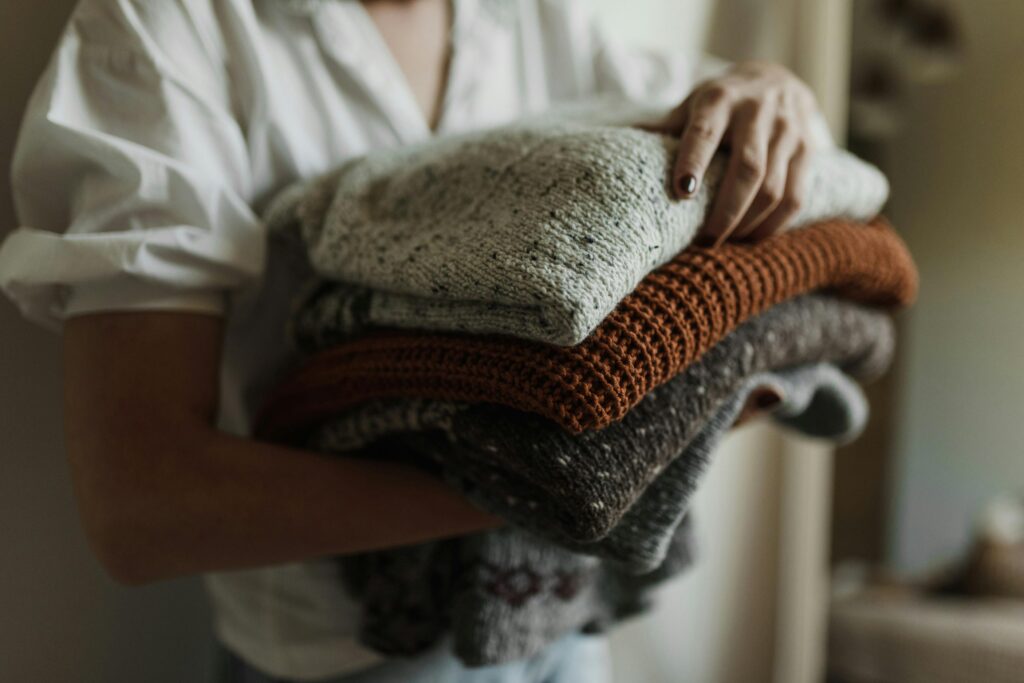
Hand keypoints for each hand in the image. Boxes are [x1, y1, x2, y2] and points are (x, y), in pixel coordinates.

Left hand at [651, 62, 820, 245]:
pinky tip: (751, 239)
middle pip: (748, 171)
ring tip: (724, 243)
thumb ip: (664, 128)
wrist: (776, 80)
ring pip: (774, 189)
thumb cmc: (720, 102)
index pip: (705, 132)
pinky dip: (773, 226)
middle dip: (726, 212)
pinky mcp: (808, 150)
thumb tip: (615, 145)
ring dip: (748, 224)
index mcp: (720, 100)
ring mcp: (788, 131)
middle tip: (704, 241)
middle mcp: (757, 112)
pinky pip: (795, 198)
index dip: (694, 161)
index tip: (682, 192)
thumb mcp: (691, 105)